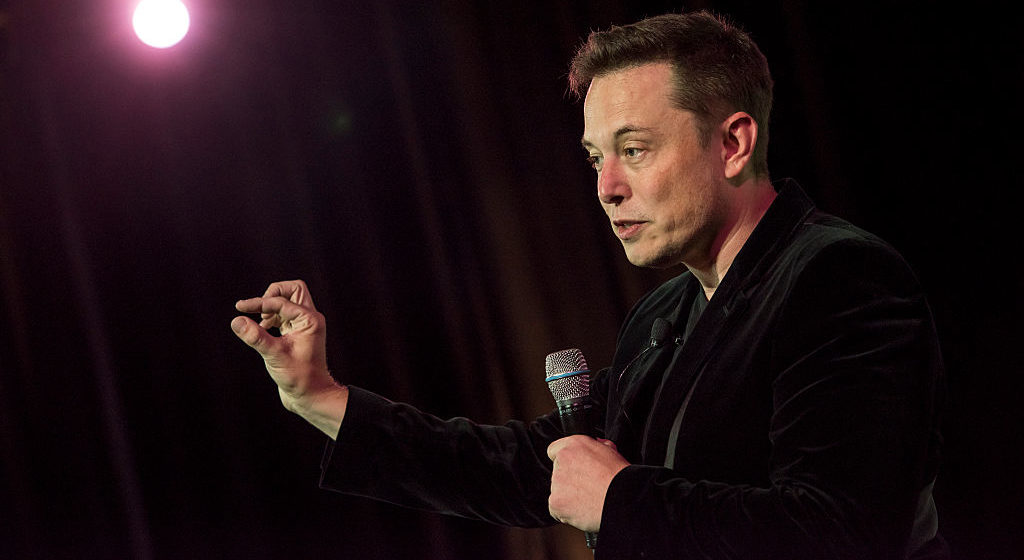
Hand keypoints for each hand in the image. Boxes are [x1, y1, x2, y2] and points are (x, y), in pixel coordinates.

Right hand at [232, 279, 346, 436]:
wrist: (310, 395)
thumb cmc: (299, 378)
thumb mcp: (274, 356)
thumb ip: (256, 337)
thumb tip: (237, 321)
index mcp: (310, 320)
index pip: (281, 301)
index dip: (259, 303)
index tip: (240, 308)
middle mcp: (310, 319)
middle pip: (294, 289)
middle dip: (273, 293)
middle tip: (258, 308)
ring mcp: (304, 325)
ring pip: (289, 300)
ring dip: (272, 306)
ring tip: (260, 324)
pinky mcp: (296, 332)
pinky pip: (284, 314)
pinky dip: (271, 316)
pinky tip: (261, 329)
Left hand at [547, 435, 628, 532]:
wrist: (623, 499)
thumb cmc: (621, 477)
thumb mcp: (611, 452)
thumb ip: (597, 446)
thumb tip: (597, 444)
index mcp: (574, 445)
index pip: (554, 451)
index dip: (566, 461)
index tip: (574, 470)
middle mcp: (562, 461)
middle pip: (557, 473)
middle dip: (569, 481)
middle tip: (587, 488)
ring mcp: (557, 482)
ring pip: (558, 491)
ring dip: (568, 497)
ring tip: (589, 500)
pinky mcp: (556, 502)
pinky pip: (556, 509)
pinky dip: (567, 513)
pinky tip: (583, 510)